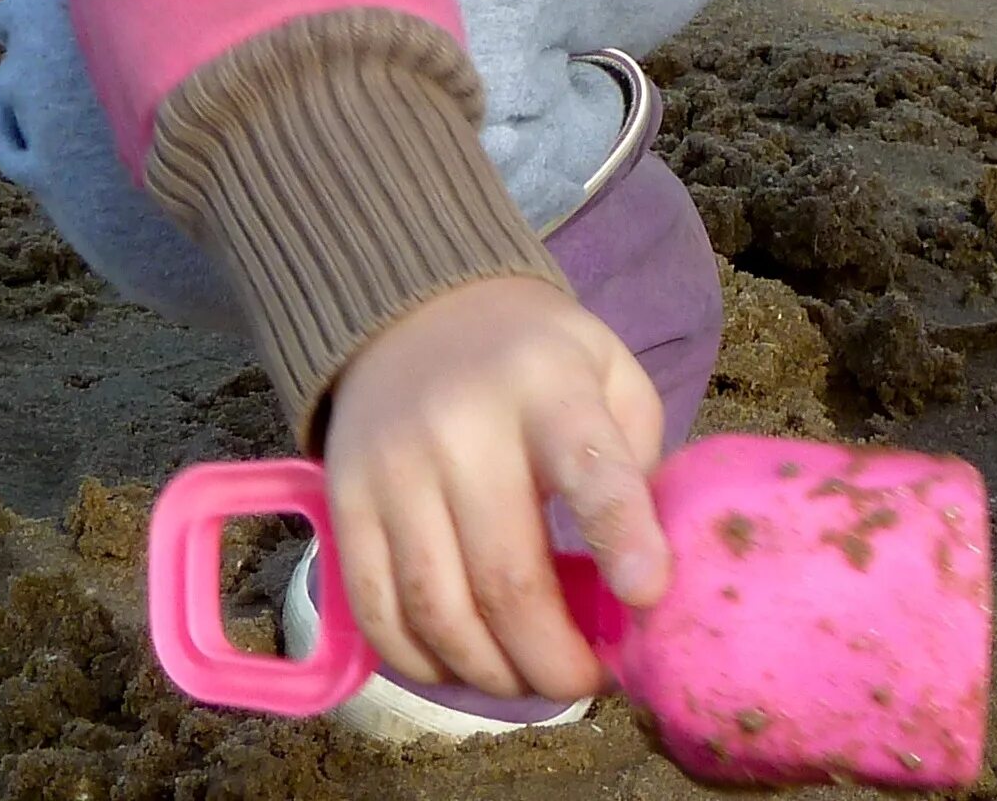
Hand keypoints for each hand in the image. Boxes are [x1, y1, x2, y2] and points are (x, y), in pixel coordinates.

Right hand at [320, 273, 668, 702]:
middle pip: (506, 575)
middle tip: (585, 682)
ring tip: (530, 682)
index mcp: (547, 385)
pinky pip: (378, 615)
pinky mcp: (346, 506)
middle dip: (553, 657)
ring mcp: (395, 470)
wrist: (416, 314)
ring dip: (491, 675)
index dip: (622, 536)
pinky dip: (425, 663)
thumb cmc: (536, 358)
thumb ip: (637, 454)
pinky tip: (465, 666)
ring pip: (438, 612)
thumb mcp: (607, 368)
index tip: (650, 596)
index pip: (588, 465)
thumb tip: (644, 570)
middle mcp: (463, 428)